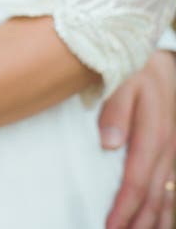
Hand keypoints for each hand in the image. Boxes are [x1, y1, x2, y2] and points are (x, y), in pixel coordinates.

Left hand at [99, 50, 175, 228]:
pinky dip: (163, 210)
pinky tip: (156, 224)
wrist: (160, 66)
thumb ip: (114, 111)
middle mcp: (168, 149)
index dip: (124, 206)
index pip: (136, 179)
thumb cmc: (133, 72)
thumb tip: (108, 143)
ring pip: (165, 196)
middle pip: (153, 195)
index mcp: (153, 134)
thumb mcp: (121, 81)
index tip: (109, 226)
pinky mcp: (171, 155)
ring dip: (152, 221)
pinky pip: (170, 188)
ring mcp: (172, 154)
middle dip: (136, 222)